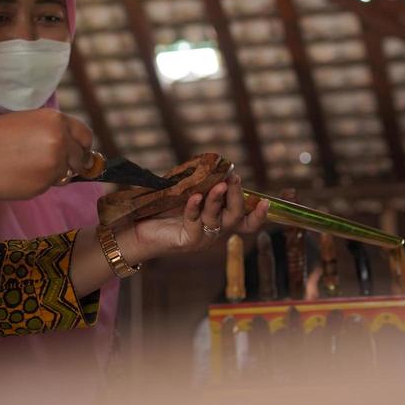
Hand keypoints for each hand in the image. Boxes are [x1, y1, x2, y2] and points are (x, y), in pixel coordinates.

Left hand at [121, 172, 269, 262]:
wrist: (138, 228)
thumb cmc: (162, 208)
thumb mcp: (186, 191)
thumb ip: (201, 182)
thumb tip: (215, 163)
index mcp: (219, 220)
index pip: (245, 221)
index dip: (258, 214)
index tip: (267, 201)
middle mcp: (214, 231)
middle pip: (235, 217)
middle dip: (237, 196)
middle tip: (234, 178)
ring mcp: (202, 238)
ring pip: (218, 219)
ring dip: (218, 200)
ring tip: (219, 185)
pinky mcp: (187, 241)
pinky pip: (195, 223)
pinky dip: (195, 208)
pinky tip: (194, 196)